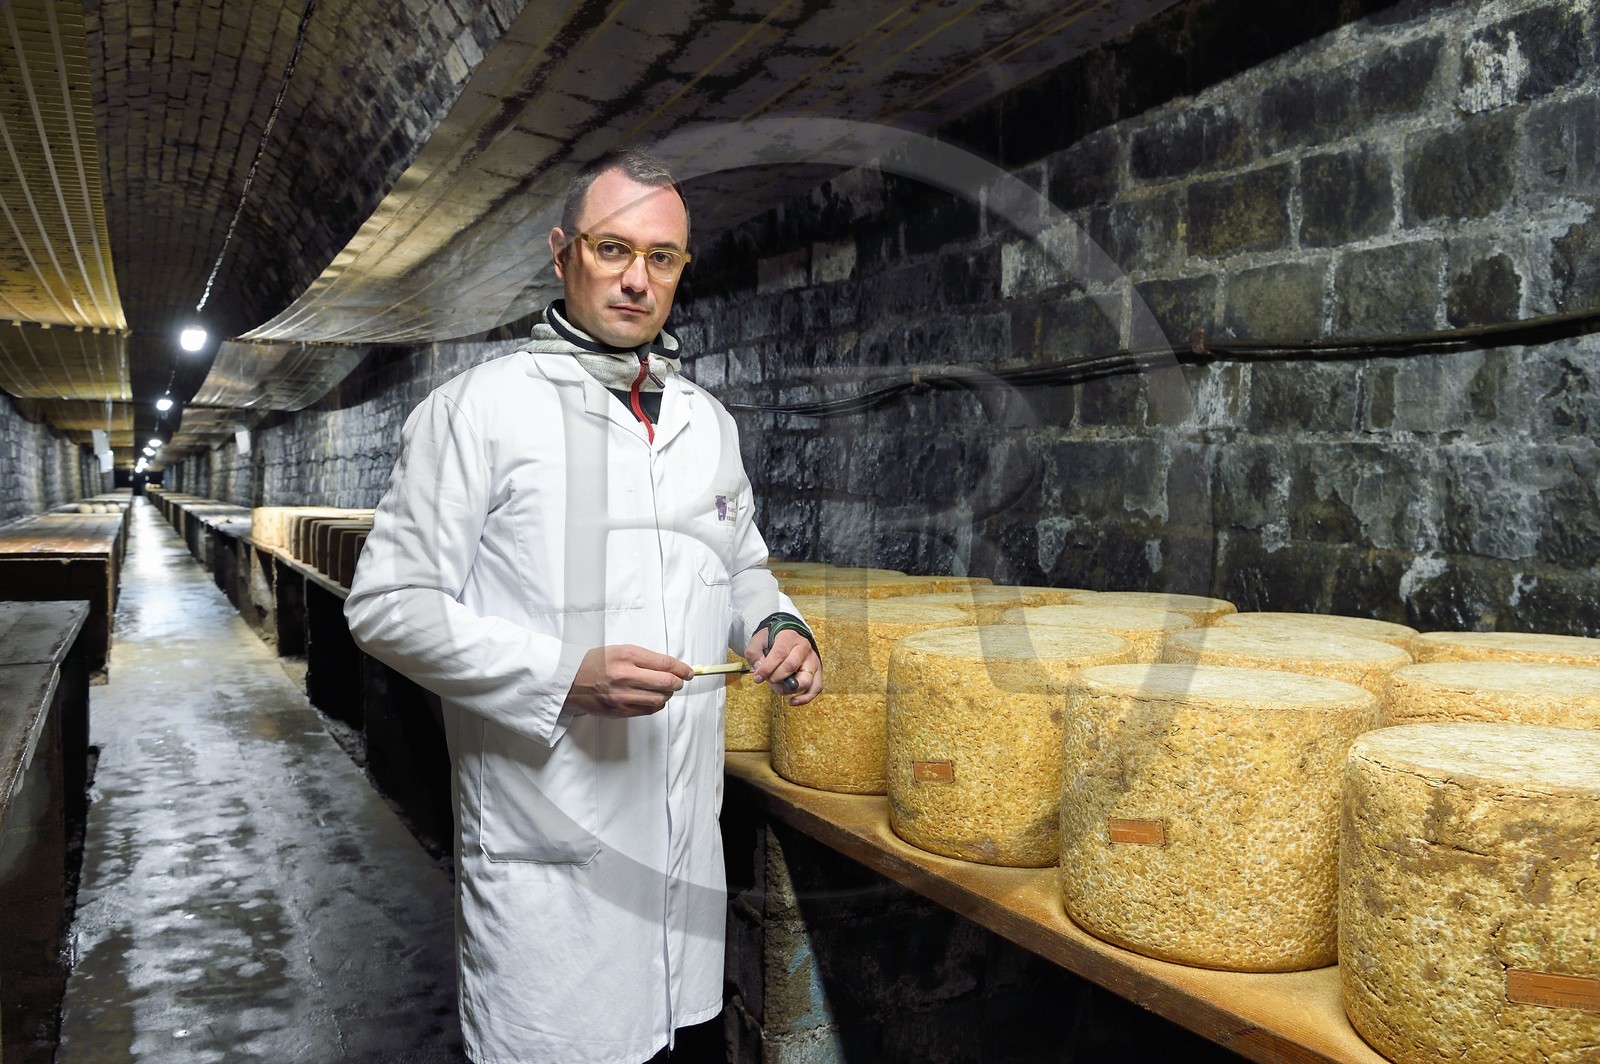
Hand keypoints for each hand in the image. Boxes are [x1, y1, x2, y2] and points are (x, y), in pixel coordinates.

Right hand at [565, 645, 693, 717]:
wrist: (570, 680)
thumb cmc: (596, 662)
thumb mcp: (621, 650)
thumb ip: (646, 658)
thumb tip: (672, 667)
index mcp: (627, 656)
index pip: (665, 664)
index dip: (682, 669)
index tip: (689, 672)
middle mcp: (625, 676)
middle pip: (666, 682)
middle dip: (677, 682)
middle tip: (679, 681)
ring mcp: (622, 696)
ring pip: (660, 699)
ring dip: (667, 694)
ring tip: (664, 689)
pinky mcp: (619, 711)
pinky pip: (648, 710)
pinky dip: (656, 704)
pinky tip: (653, 698)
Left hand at [743, 629, 822, 705]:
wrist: (788, 635)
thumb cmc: (772, 640)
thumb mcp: (757, 641)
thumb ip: (754, 654)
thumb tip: (760, 670)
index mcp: (789, 637)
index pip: (780, 653)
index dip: (768, 668)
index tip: (757, 677)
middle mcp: (804, 648)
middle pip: (792, 666)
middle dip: (776, 677)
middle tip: (767, 679)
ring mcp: (813, 661)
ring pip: (806, 680)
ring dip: (788, 689)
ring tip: (777, 687)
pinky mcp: (817, 672)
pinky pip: (815, 688)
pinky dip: (804, 698)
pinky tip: (791, 701)